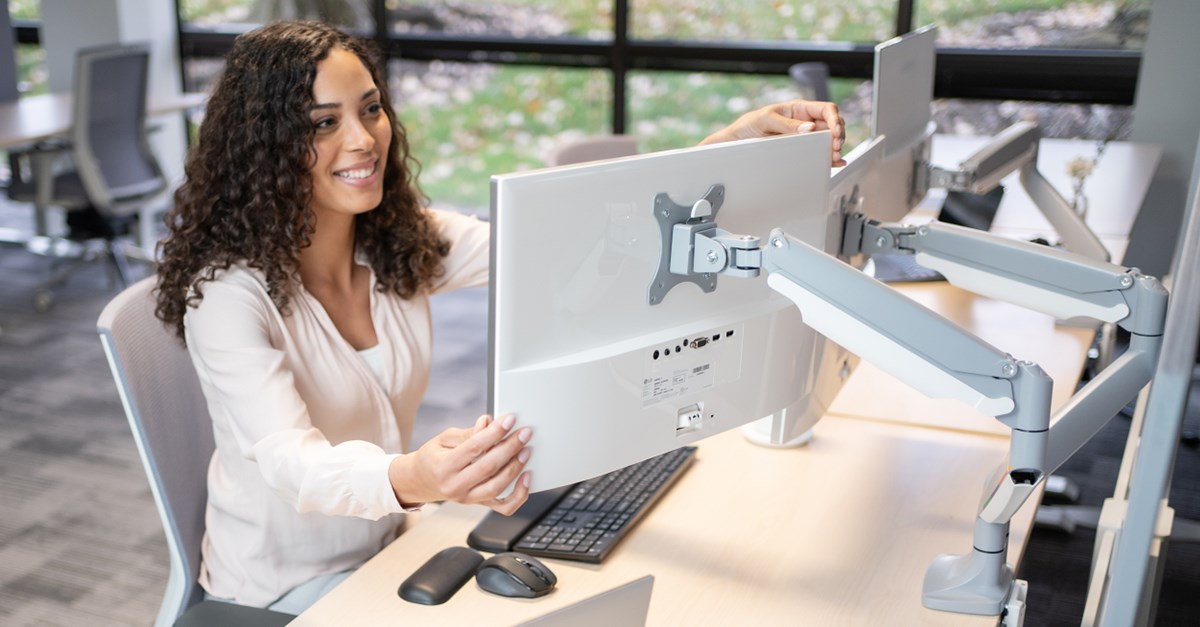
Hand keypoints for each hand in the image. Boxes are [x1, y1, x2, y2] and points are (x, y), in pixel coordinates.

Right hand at [389, 414, 531, 514]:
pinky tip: (527, 478)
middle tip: (525, 433)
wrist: (420, 482)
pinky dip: (519, 495)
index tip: (510, 419)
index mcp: (443, 467)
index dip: (494, 432)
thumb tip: (488, 422)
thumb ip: (468, 433)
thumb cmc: (433, 457)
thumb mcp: (443, 439)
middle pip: (488, 467)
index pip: (474, 447)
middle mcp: (455, 486)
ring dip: (516, 468)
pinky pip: (504, 507)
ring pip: (497, 487)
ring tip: (526, 451)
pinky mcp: (478, 504)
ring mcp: (467, 498)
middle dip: (510, 448)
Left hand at [701, 99, 845, 165]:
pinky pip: (819, 153)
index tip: (835, 131)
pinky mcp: (800, 151)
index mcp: (798, 109)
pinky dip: (829, 158)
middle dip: (838, 135)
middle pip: (831, 125)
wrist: (735, 143)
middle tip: (835, 147)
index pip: (826, 109)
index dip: (835, 119)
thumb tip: (809, 128)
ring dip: (835, 148)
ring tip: (835, 157)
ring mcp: (803, 138)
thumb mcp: (766, 120)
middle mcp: (804, 123)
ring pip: (828, 141)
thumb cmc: (748, 126)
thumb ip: (787, 124)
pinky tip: (836, 162)